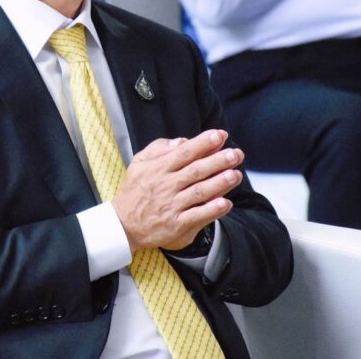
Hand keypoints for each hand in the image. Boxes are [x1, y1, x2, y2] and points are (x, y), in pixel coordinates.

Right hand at [112, 129, 243, 252]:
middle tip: (236, 154)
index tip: (220, 135)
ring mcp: (172, 206)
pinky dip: (212, 210)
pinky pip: (197, 216)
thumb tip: (182, 140)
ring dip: (219, 184)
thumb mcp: (139, 163)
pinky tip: (225, 203)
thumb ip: (159, 148)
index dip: (203, 143)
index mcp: (159, 168)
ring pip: (199, 192)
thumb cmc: (134, 190)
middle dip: (218, 161)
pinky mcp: (177, 225)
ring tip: (235, 175)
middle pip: (196, 171)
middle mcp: (167, 186)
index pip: (184, 153)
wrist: (123, 225)